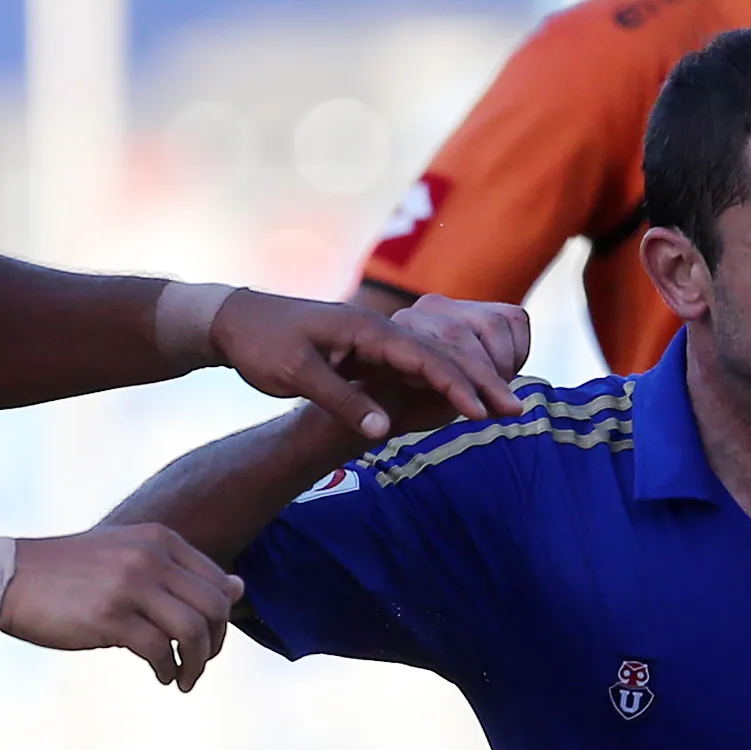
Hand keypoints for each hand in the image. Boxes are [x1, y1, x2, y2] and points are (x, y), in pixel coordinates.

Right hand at [0, 522, 242, 690]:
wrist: (6, 577)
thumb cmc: (70, 574)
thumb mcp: (130, 557)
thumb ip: (182, 572)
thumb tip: (239, 588)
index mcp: (160, 540)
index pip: (218, 583)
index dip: (222, 619)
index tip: (207, 641)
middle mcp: (150, 557)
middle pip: (215, 608)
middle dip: (215, 644)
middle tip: (199, 663)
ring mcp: (130, 585)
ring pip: (194, 631)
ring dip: (196, 663)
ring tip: (182, 678)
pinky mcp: (110, 616)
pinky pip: (160, 650)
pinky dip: (168, 669)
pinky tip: (161, 676)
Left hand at [196, 288, 523, 440]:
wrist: (235, 320)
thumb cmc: (262, 344)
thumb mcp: (296, 374)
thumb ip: (341, 399)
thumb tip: (382, 429)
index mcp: (365, 329)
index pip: (424, 357)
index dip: (455, 385)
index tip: (482, 409)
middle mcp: (377, 329)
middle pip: (440, 356)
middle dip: (479, 383)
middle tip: (515, 409)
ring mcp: (375, 338)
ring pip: (432, 361)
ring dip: (468, 383)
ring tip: (501, 406)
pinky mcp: (367, 350)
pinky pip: (415, 366)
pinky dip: (443, 382)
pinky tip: (463, 399)